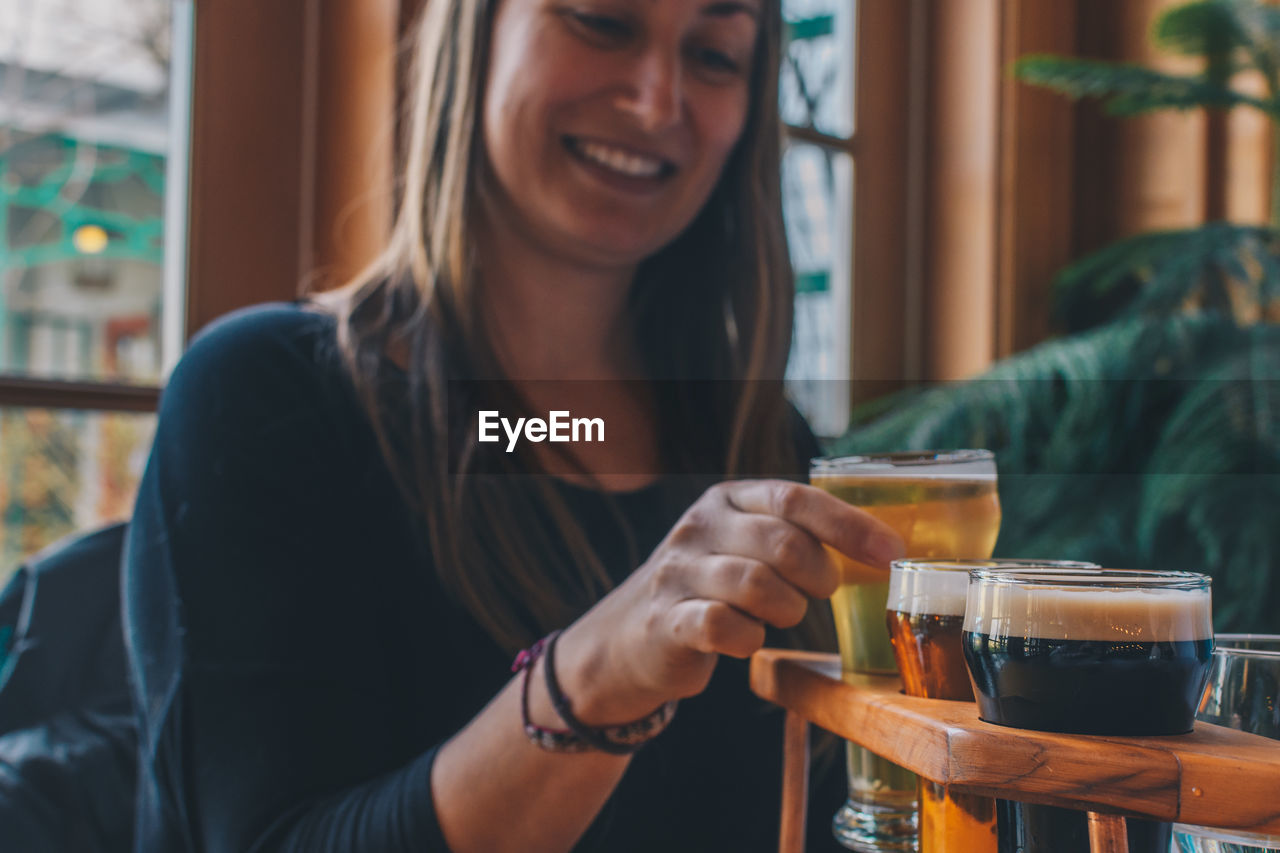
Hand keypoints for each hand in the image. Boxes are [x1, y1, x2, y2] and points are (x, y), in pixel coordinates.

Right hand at [556, 479, 905, 723]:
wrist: (629, 638)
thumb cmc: (710, 590)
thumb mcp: (743, 546)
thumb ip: (795, 535)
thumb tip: (880, 546)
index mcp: (727, 500)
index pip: (795, 498)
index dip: (849, 525)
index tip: (891, 553)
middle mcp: (698, 527)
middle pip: (781, 542)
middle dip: (818, 575)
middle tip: (820, 592)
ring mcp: (677, 573)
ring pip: (756, 584)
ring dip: (787, 609)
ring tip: (782, 615)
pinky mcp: (665, 621)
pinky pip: (724, 626)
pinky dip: (750, 639)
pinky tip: (747, 640)